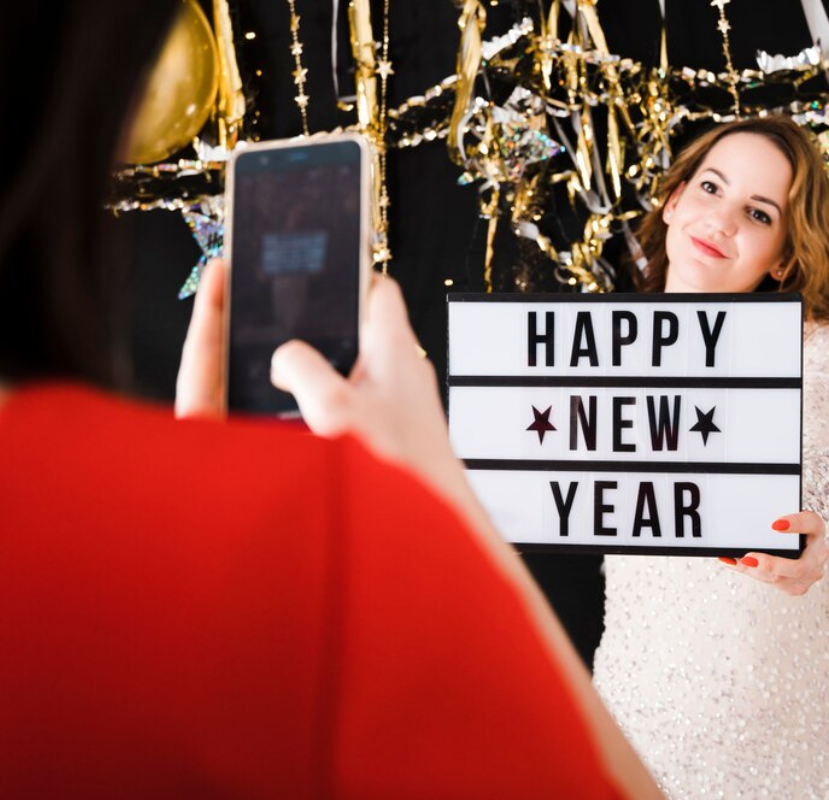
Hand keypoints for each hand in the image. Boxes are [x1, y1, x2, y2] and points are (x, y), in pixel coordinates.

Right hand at [175, 259, 462, 496]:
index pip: (378, 289)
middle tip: (279, 327)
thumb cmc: (398, 470)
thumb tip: (285, 358)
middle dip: (322, 328)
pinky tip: (302, 429)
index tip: (314, 270)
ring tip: (279, 379)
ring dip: (323, 374)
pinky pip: (358, 411)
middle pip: (361, 332)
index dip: (347, 273)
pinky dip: (330, 410)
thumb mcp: (334, 408)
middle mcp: (404, 374)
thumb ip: (302, 369)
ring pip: (357, 374)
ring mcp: (402, 409)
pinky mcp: (395, 441)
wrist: (436, 534)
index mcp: (395, 349)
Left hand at [718, 511, 828, 595]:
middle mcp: (819, 553)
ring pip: (784, 579)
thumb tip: (743, 522)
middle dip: (771, 565)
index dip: (796, 524)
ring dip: (758, 572)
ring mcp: (811, 573)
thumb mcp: (786, 521)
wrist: (803, 546)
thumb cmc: (790, 531)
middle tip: (749, 558)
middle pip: (799, 566)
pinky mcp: (800, 585)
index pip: (811, 524)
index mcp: (816, 529)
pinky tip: (739, 565)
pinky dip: (755, 574)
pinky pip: (776, 584)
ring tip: (738, 563)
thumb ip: (773, 521)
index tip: (775, 525)